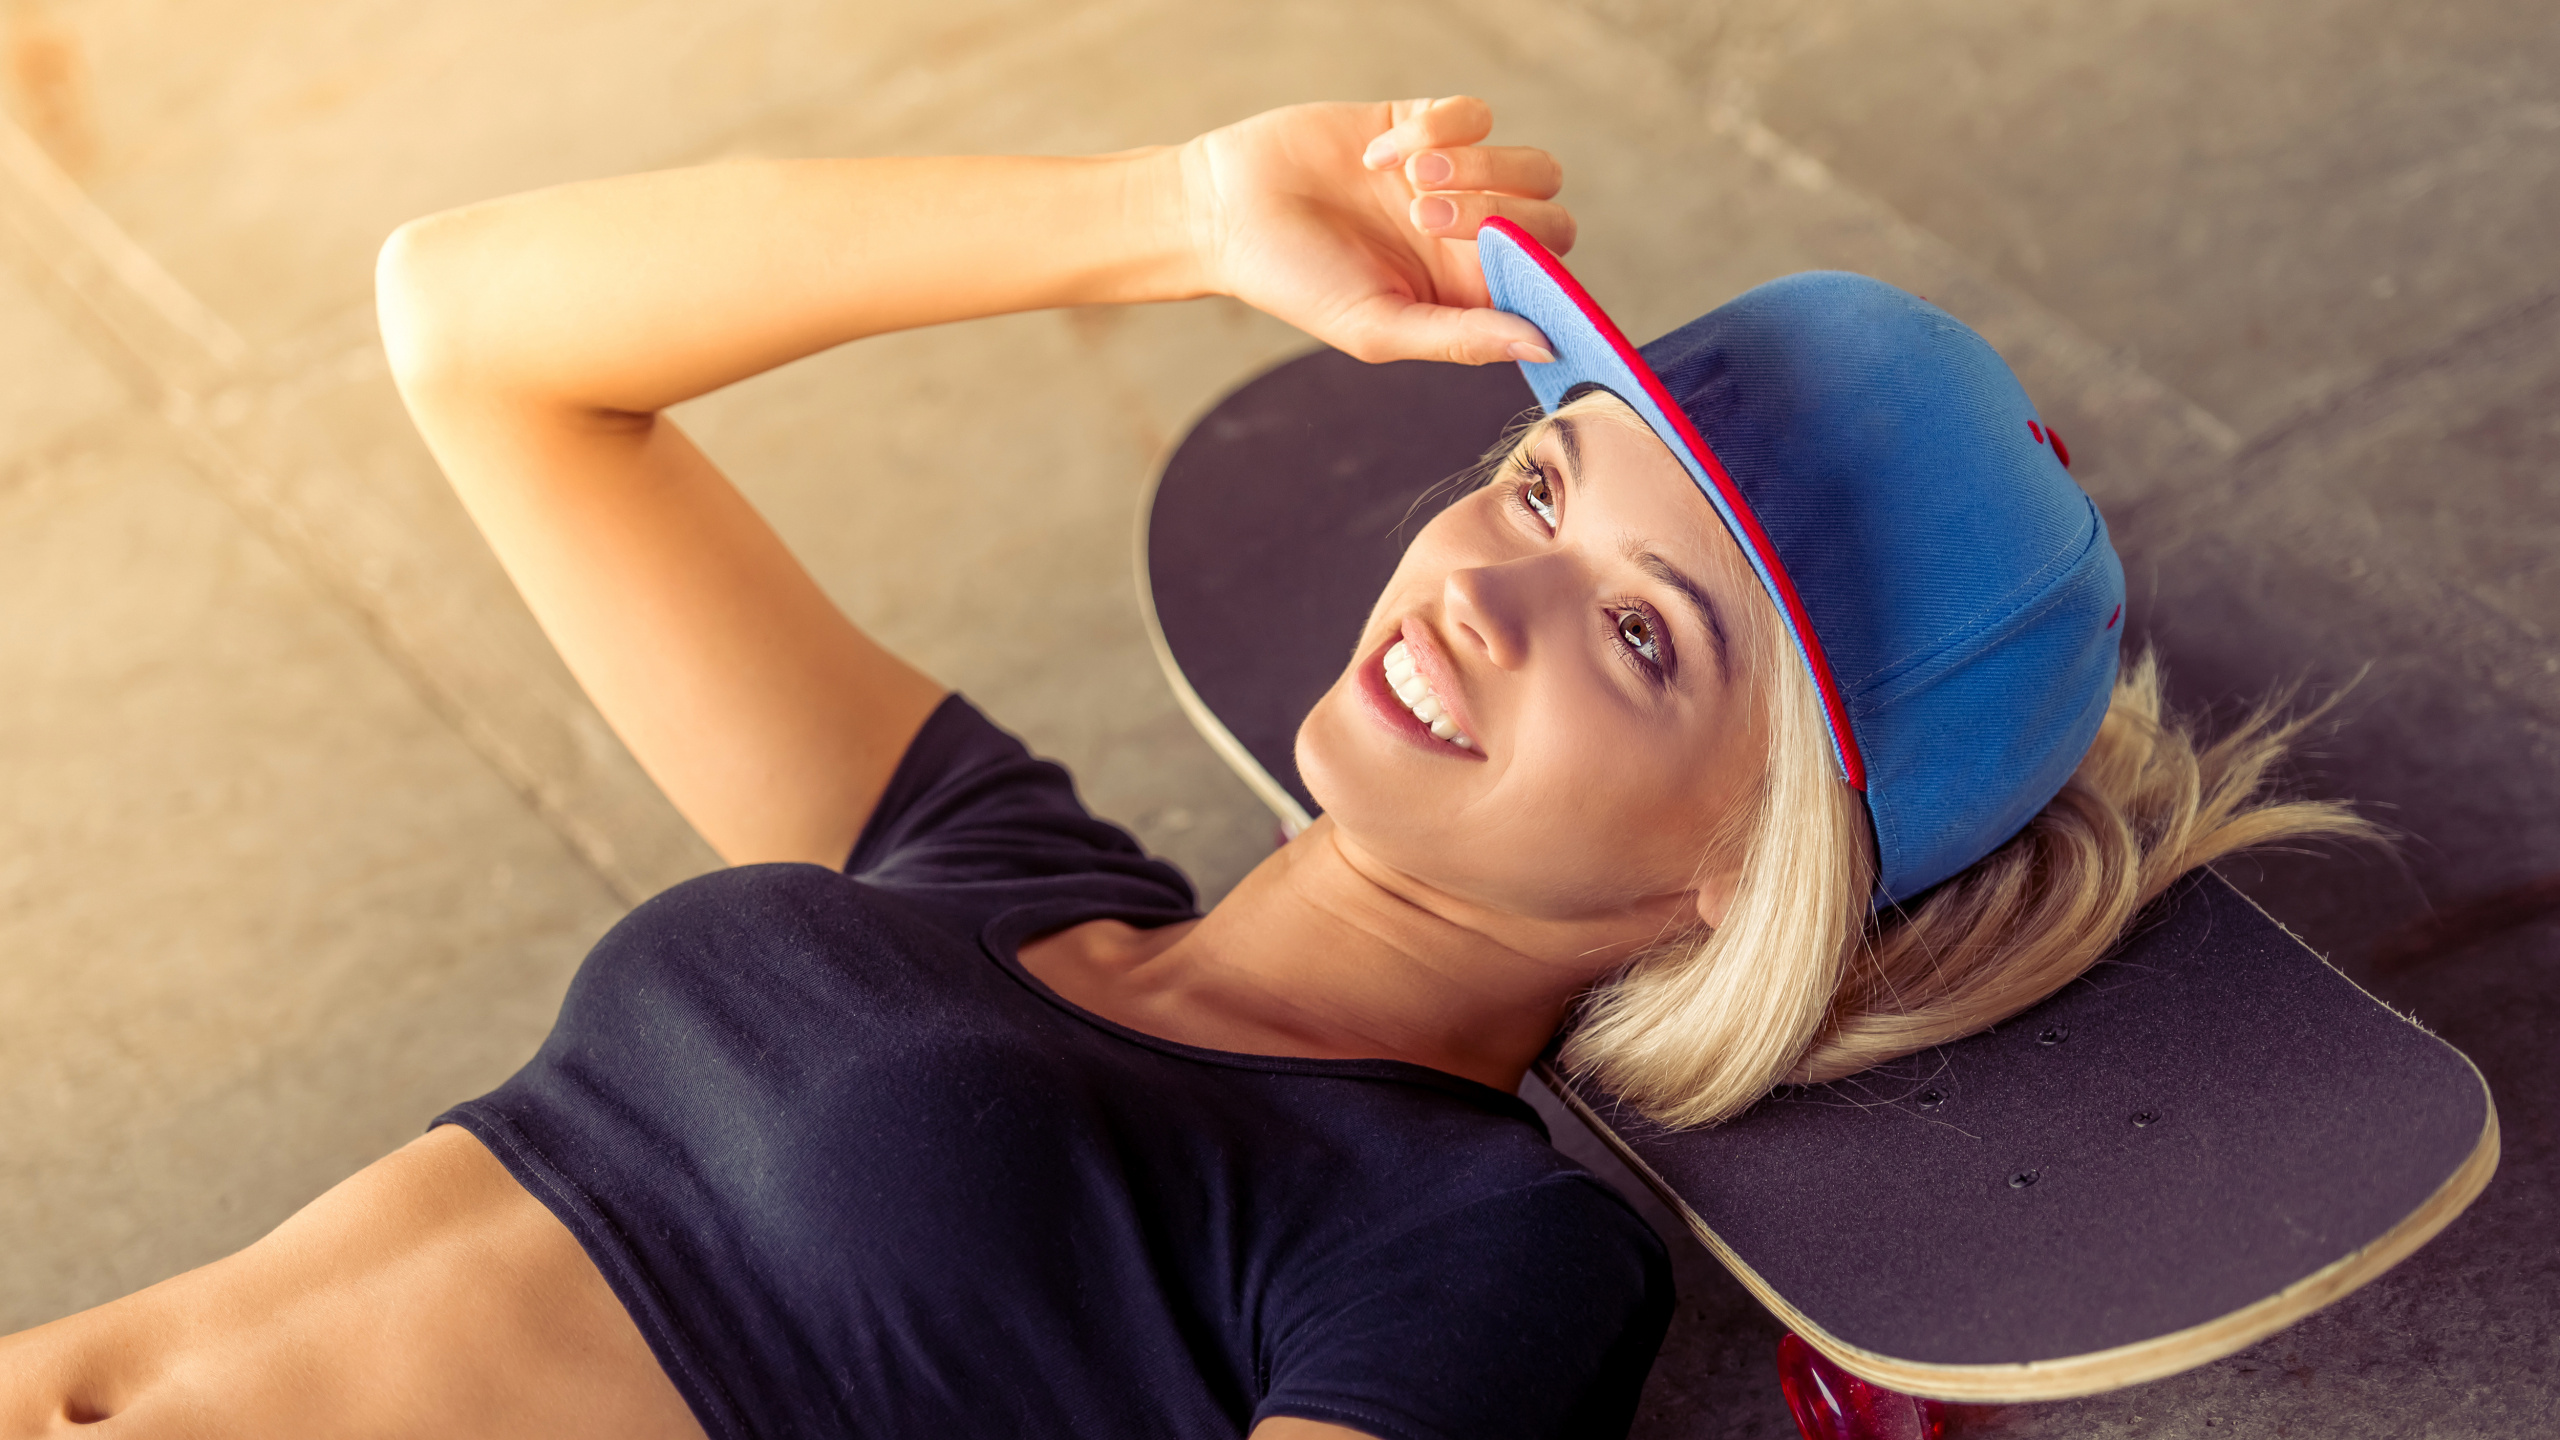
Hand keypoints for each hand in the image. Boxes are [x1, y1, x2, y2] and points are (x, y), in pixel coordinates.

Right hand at [1178, 97, 1573, 365]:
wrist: (1227, 210)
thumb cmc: (1295, 282)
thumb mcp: (1378, 328)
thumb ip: (1462, 338)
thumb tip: (1543, 342)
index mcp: (1466, 294)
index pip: (1546, 284)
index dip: (1542, 274)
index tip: (1502, 267)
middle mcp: (1472, 239)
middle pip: (1548, 219)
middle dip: (1496, 213)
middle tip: (1423, 218)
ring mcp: (1456, 179)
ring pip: (1528, 164)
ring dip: (1477, 167)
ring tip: (1408, 182)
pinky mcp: (1427, 124)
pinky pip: (1474, 115)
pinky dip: (1435, 130)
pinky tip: (1378, 155)